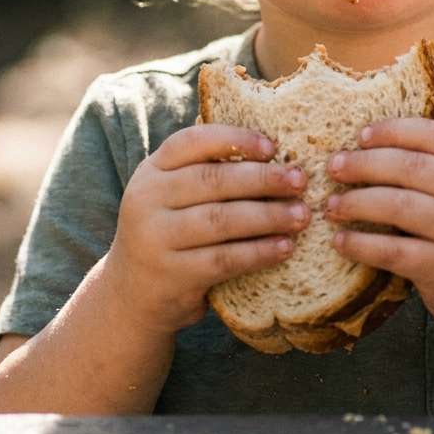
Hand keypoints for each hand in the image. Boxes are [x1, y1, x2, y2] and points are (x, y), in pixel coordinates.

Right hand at [104, 125, 308, 337]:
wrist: (133, 295)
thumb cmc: (170, 232)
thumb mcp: (172, 194)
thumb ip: (206, 171)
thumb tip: (273, 150)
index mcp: (152, 170)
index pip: (192, 142)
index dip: (234, 139)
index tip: (273, 146)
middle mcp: (146, 199)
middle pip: (213, 180)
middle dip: (264, 178)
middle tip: (300, 180)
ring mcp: (154, 239)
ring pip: (222, 220)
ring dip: (268, 216)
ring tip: (300, 215)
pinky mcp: (171, 275)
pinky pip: (224, 259)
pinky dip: (259, 252)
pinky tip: (284, 247)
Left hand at [324, 118, 433, 339]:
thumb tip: (374, 147)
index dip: (394, 131)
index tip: (360, 135)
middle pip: (410, 167)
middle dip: (364, 164)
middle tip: (334, 166)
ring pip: (397, 206)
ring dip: (356, 202)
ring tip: (331, 205)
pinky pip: (393, 251)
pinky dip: (361, 244)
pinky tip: (341, 241)